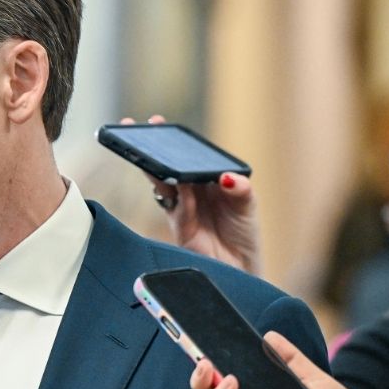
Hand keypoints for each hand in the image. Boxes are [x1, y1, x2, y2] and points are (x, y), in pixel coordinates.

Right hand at [123, 115, 259, 273]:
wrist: (240, 266)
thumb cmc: (242, 231)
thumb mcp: (247, 203)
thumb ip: (239, 190)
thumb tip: (227, 177)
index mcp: (203, 178)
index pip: (184, 155)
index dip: (170, 140)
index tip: (157, 122)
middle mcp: (189, 190)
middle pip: (166, 165)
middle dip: (151, 148)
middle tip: (140, 130)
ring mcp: (181, 207)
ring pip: (163, 183)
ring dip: (155, 168)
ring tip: (150, 153)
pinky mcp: (180, 226)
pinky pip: (177, 206)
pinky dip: (180, 194)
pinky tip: (182, 183)